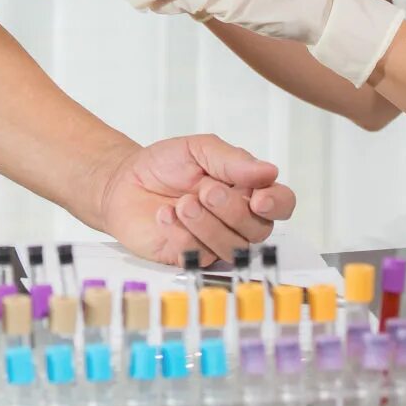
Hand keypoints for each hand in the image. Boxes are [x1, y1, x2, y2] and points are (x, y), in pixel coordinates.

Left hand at [95, 135, 297, 264]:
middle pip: (258, 229)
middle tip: (205, 190)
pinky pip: (198, 256)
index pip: (281, 203)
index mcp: (246, 190)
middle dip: (233, 210)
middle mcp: (236, 219)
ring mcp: (214, 241)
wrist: (123, 182)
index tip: (259, 198)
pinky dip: (181, 234)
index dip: (277, 204)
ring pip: (231, 247)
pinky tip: (165, 216)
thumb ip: (232, 160)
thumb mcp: (198, 149)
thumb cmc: (164, 164)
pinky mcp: (189, 257)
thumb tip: (268, 171)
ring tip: (182, 204)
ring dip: (207, 224)